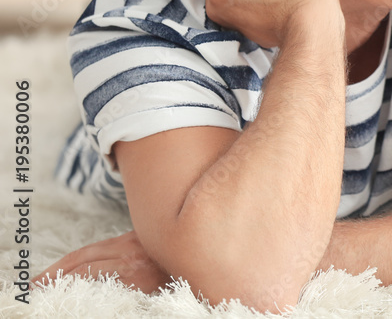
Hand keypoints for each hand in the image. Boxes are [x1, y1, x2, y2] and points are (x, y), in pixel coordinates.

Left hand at [32, 231, 170, 293]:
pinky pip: (109, 291)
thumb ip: (132, 245)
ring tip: (51, 295)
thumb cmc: (178, 253)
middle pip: (82, 263)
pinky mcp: (142, 286)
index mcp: (129, 240)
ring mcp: (135, 271)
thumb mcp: (153, 242)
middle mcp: (129, 252)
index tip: (41, 278)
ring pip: (91, 276)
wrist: (202, 261)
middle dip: (55, 276)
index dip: (59, 266)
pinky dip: (91, 295)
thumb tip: (106, 258)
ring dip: (68, 286)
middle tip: (37, 288)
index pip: (84, 253)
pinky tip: (81, 302)